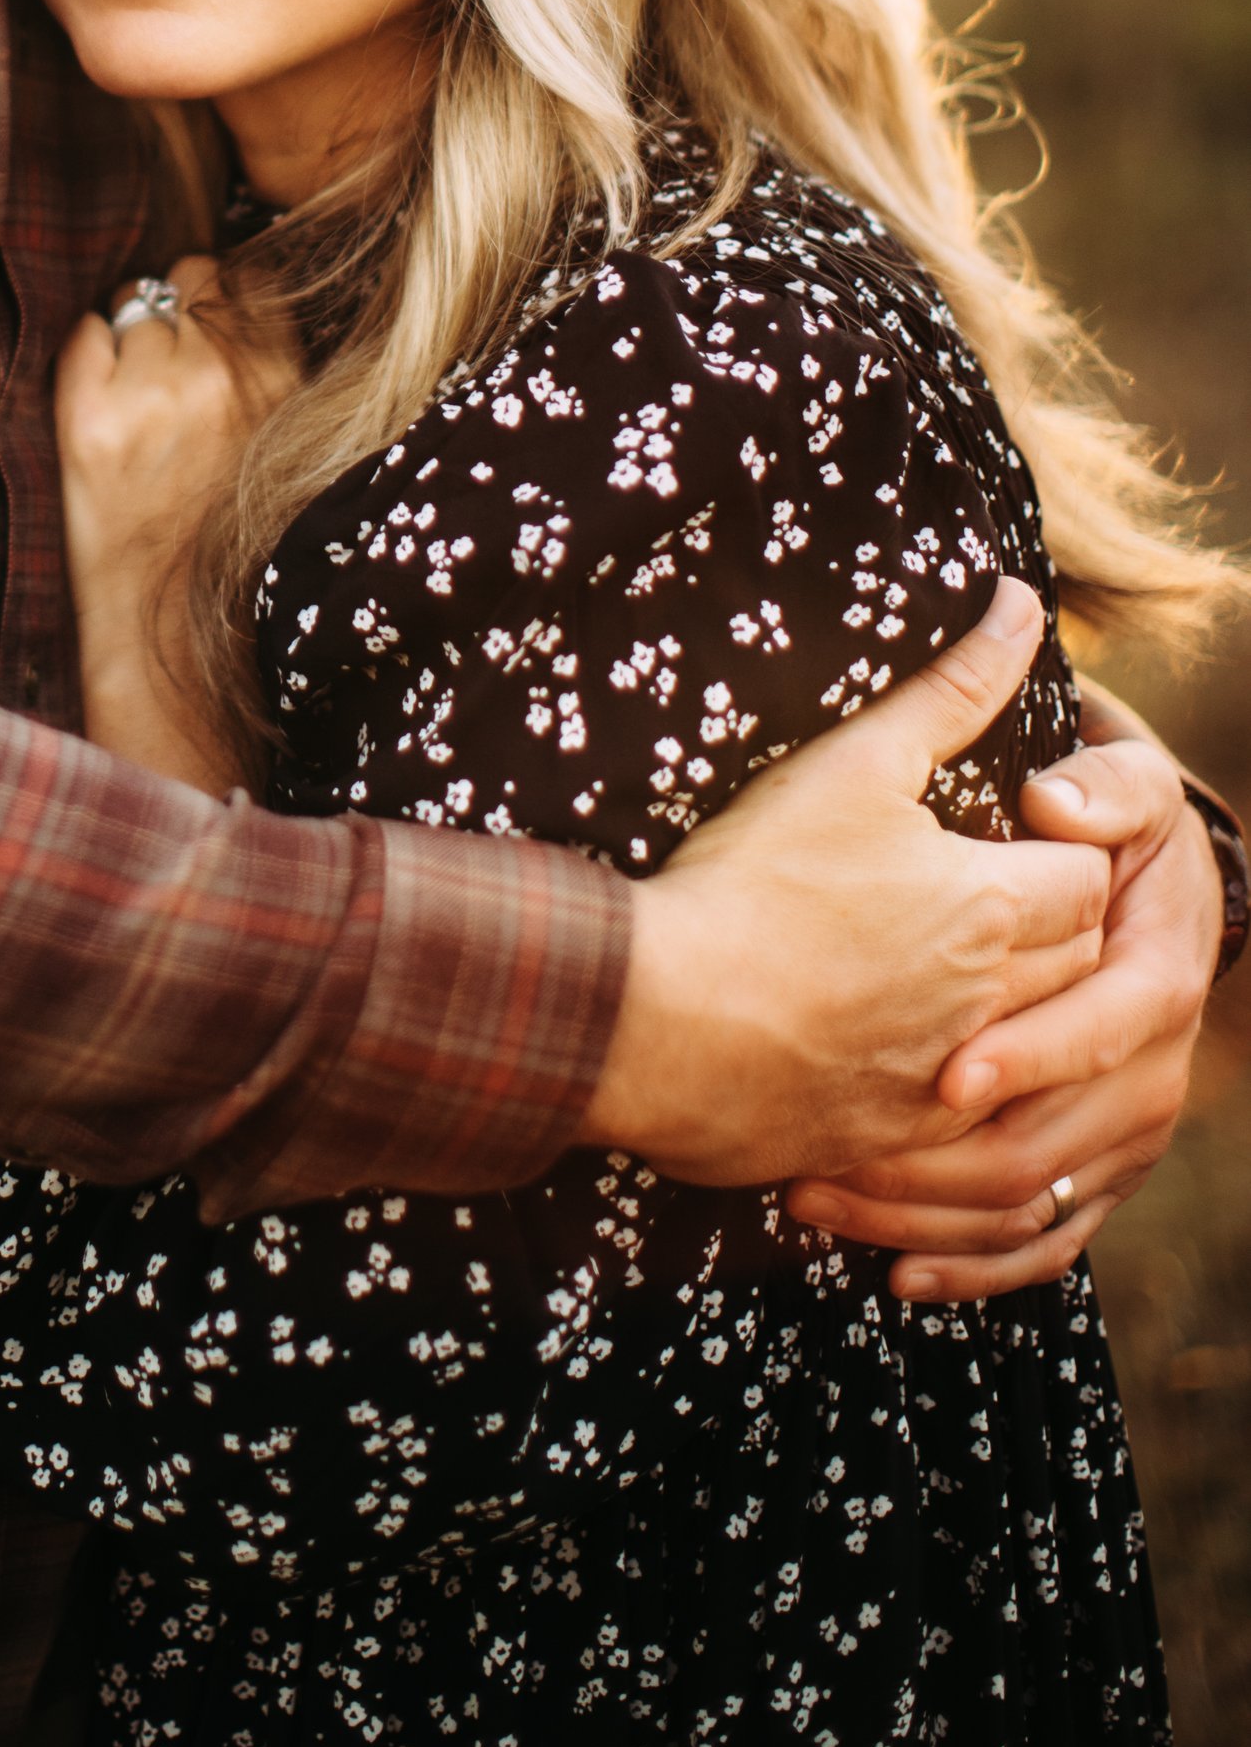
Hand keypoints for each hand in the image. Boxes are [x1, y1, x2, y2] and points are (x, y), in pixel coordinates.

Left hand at [55, 257, 284, 790]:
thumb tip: (241, 295)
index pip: (247, 281)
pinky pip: (84, 334)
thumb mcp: (285, 443)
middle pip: (188, 282)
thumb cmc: (231, 538)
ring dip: (132, 336)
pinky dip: (88, 354)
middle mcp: (218, 376)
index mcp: (279, 382)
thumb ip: (273, 371)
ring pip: (134, 305)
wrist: (173, 626)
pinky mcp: (87, 418)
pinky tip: (100, 404)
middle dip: (176, 312)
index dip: (222, 300)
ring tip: (136, 400)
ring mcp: (149, 395)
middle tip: (165, 365)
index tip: (209, 330)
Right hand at [586, 581, 1111, 1184]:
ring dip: (1005, 1006)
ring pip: (1025, 1045)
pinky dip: (946, 1078)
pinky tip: (889, 1044)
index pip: (1087, 879)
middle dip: (1048, 927)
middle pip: (1072, 965)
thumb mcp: (854, 763)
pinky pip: (960, 1119)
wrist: (660, 1019)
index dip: (1059, 851)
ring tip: (937, 967)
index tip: (1011, 835)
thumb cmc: (754, 880)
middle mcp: (987, 1002)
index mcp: (990, 907)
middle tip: (978, 894)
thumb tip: (1021, 608)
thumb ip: (950, 688)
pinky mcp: (890, 1139)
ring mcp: (941, 1081)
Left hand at [786, 717, 1218, 1296]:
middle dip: (943, 1160)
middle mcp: (1153, 1075)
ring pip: (1033, 1204)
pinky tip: (895, 1274)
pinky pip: (1040, 1244)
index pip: (1100, 1033)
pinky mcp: (1095, 1175)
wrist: (1148, 889)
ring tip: (823, 1198)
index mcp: (1154, 982)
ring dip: (928, 1216)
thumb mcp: (1123, 787)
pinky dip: (971, 1267)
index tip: (947, 1075)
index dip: (1029, 1057)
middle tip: (836, 1154)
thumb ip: (1099, 787)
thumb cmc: (1113, 826)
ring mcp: (1124, 1136)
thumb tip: (1053, 803)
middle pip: (1053, 1143)